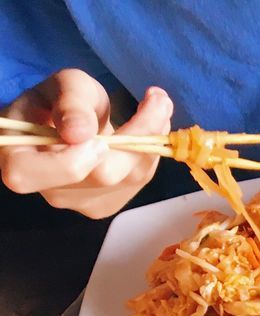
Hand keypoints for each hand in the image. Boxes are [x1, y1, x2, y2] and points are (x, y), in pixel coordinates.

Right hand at [1, 69, 172, 217]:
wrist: (70, 123)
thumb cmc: (58, 101)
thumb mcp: (62, 86)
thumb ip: (70, 102)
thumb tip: (80, 131)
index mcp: (20, 161)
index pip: (35, 174)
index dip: (70, 159)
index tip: (98, 133)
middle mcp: (50, 191)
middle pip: (102, 176)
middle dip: (137, 136)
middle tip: (158, 100)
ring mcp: (81, 203)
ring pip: (129, 178)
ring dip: (151, 140)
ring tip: (156, 106)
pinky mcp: (107, 205)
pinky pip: (139, 181)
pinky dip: (150, 153)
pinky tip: (146, 132)